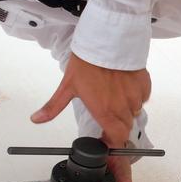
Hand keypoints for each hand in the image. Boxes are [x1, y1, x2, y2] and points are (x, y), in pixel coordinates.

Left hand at [31, 53, 150, 147]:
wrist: (107, 40)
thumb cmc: (87, 62)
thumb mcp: (68, 86)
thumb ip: (53, 107)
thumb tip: (36, 119)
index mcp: (105, 111)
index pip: (117, 138)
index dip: (112, 142)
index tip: (106, 139)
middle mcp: (123, 107)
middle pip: (126, 128)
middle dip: (118, 127)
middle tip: (108, 117)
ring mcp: (135, 96)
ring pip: (134, 112)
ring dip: (126, 111)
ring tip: (114, 98)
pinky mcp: (144, 85)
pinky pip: (142, 98)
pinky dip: (135, 97)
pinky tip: (125, 87)